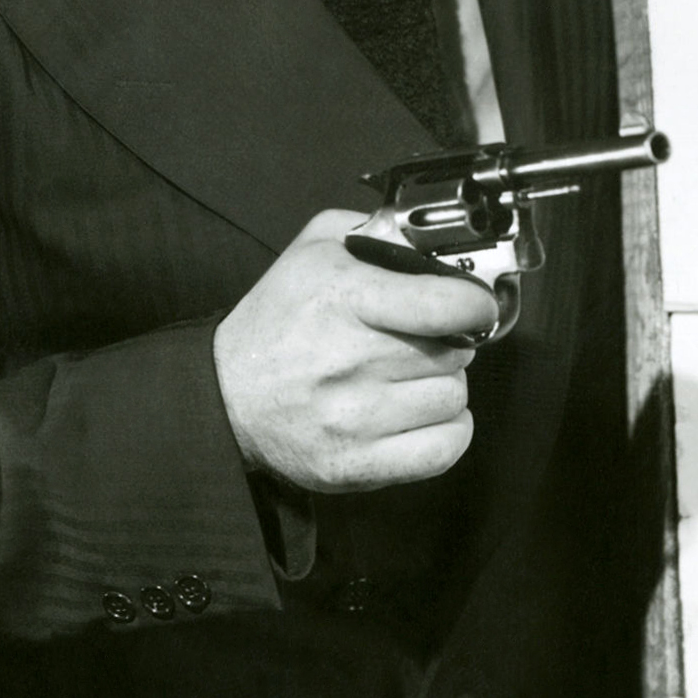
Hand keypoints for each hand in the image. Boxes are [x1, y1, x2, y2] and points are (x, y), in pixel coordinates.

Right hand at [212, 211, 498, 493]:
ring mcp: (353, 419)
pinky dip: (446, 431)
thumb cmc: (277, 320)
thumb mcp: (314, 249)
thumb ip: (377, 233)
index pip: (444, 306)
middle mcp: (349, 360)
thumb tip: (435, 246)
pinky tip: (419, 415)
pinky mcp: (356, 465)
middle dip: (446, 344)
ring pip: (453, 399)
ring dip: (440, 387)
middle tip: (415, 342)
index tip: (471, 306)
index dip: (472, 304)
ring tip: (405, 379)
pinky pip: (444, 449)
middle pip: (454, 354)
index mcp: (342, 298)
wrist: (225, 395)